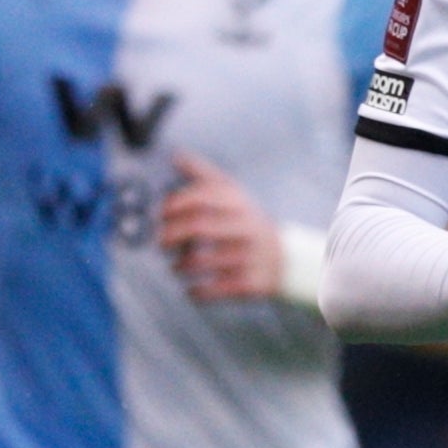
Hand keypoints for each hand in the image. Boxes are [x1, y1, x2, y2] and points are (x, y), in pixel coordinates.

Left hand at [158, 152, 280, 302]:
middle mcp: (247, 227)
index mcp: (239, 203)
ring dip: (181, 265)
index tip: (161, 214)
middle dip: (172, 235)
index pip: (202, 196)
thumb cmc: (247, 224)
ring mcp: (250, 256)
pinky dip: (197, 291)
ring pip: (205, 260)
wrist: (288, 259)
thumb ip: (204, 175)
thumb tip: (177, 155)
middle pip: (200, 226)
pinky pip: (217, 289)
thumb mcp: (233, 195)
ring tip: (176, 267)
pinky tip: (190, 289)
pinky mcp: (251, 283)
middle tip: (160, 243)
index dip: (175, 204)